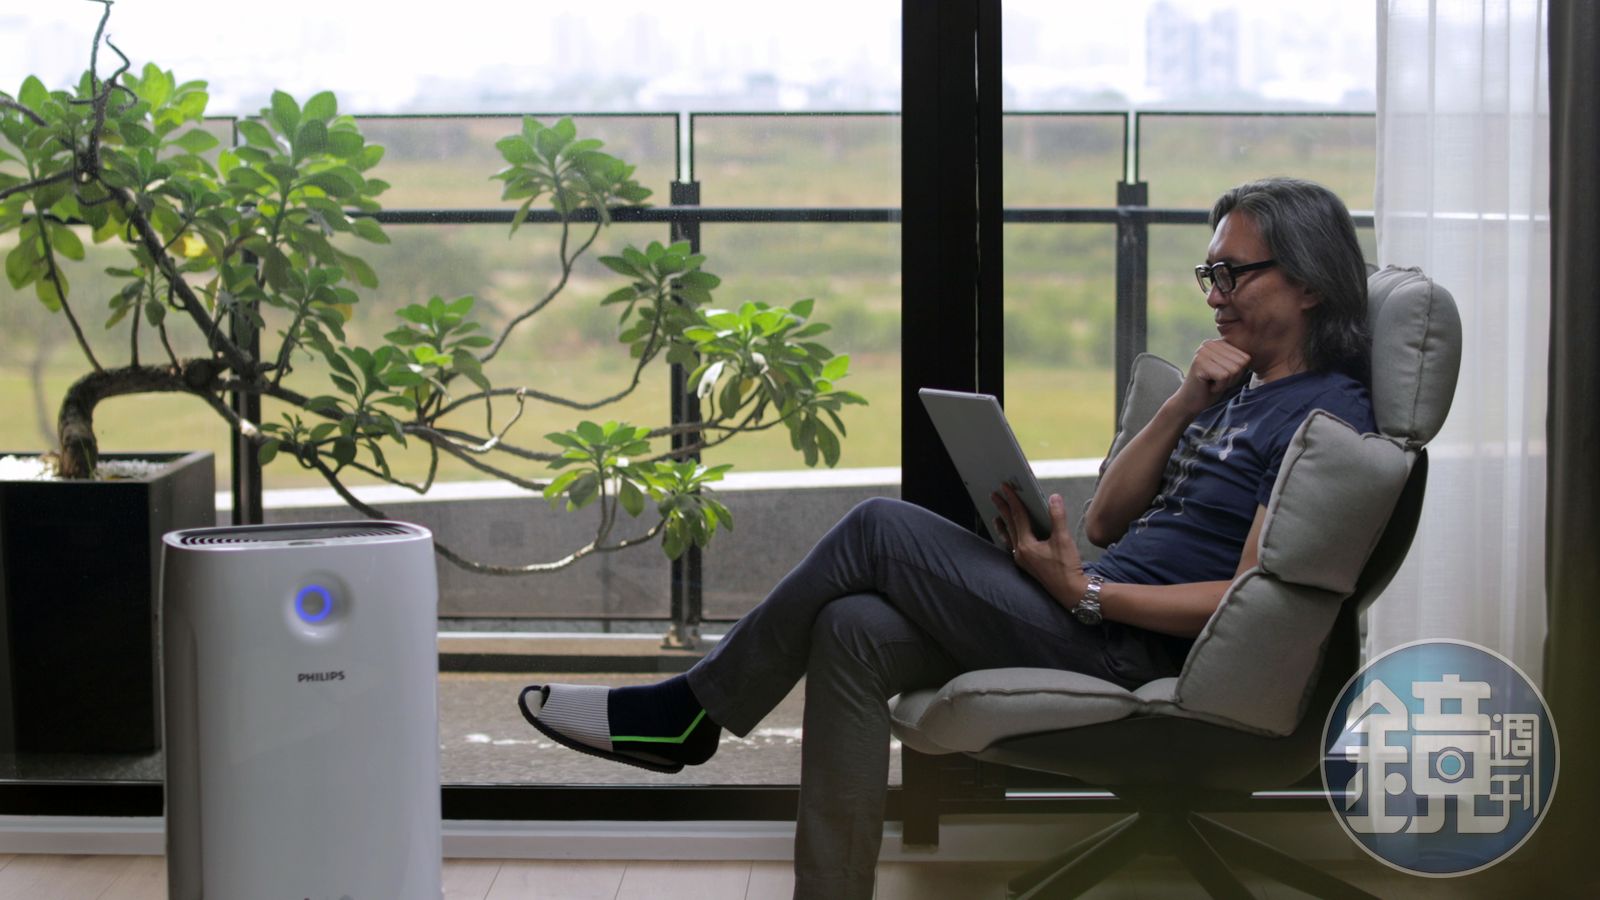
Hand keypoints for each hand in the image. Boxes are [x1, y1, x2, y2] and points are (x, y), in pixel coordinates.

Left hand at [992, 484, 1087, 602]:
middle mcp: (1020, 553)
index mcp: (1026, 545)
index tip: (1005, 487)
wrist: (1070, 591)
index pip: (1018, 517)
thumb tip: (1054, 497)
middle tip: (995, 495)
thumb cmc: (1067, 567)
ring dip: (1004, 524)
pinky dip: (1010, 537)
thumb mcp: (1064, 539)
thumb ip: (1057, 516)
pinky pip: (1013, 547)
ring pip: (1009, 537)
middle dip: (1003, 509)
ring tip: (997, 516)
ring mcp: (1022, 560)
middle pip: (1009, 525)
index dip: (1012, 500)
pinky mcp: (1026, 565)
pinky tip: (1010, 536)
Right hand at [1171, 339, 1251, 417]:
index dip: (1237, 374)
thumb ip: (1238, 361)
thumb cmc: (1211, 387)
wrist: (1189, 403)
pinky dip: (1219, 386)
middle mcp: (1209, 344)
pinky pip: (1224, 376)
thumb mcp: (1228, 370)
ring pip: (1233, 370)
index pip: (1245, 358)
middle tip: (1216, 381)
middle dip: (1231, 378)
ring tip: (1212, 383)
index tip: (1222, 377)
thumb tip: (1254, 356)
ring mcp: (1203, 352)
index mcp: (1217, 343)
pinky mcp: (1199, 364)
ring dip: (1225, 383)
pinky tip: (1207, 386)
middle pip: (1239, 364)